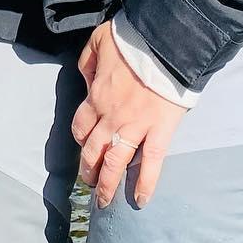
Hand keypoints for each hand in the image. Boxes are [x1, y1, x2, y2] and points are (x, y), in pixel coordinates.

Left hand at [72, 21, 187, 208]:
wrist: (162, 44)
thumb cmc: (130, 41)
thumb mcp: (97, 42)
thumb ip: (87, 62)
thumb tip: (86, 80)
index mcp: (95, 96)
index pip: (80, 126)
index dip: (80, 139)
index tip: (83, 145)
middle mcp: (111, 117)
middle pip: (93, 150)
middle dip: (89, 169)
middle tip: (89, 182)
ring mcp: (135, 127)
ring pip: (116, 163)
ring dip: (107, 184)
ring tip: (104, 201)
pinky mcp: (159, 132)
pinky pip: (151, 164)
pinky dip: (145, 184)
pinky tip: (140, 201)